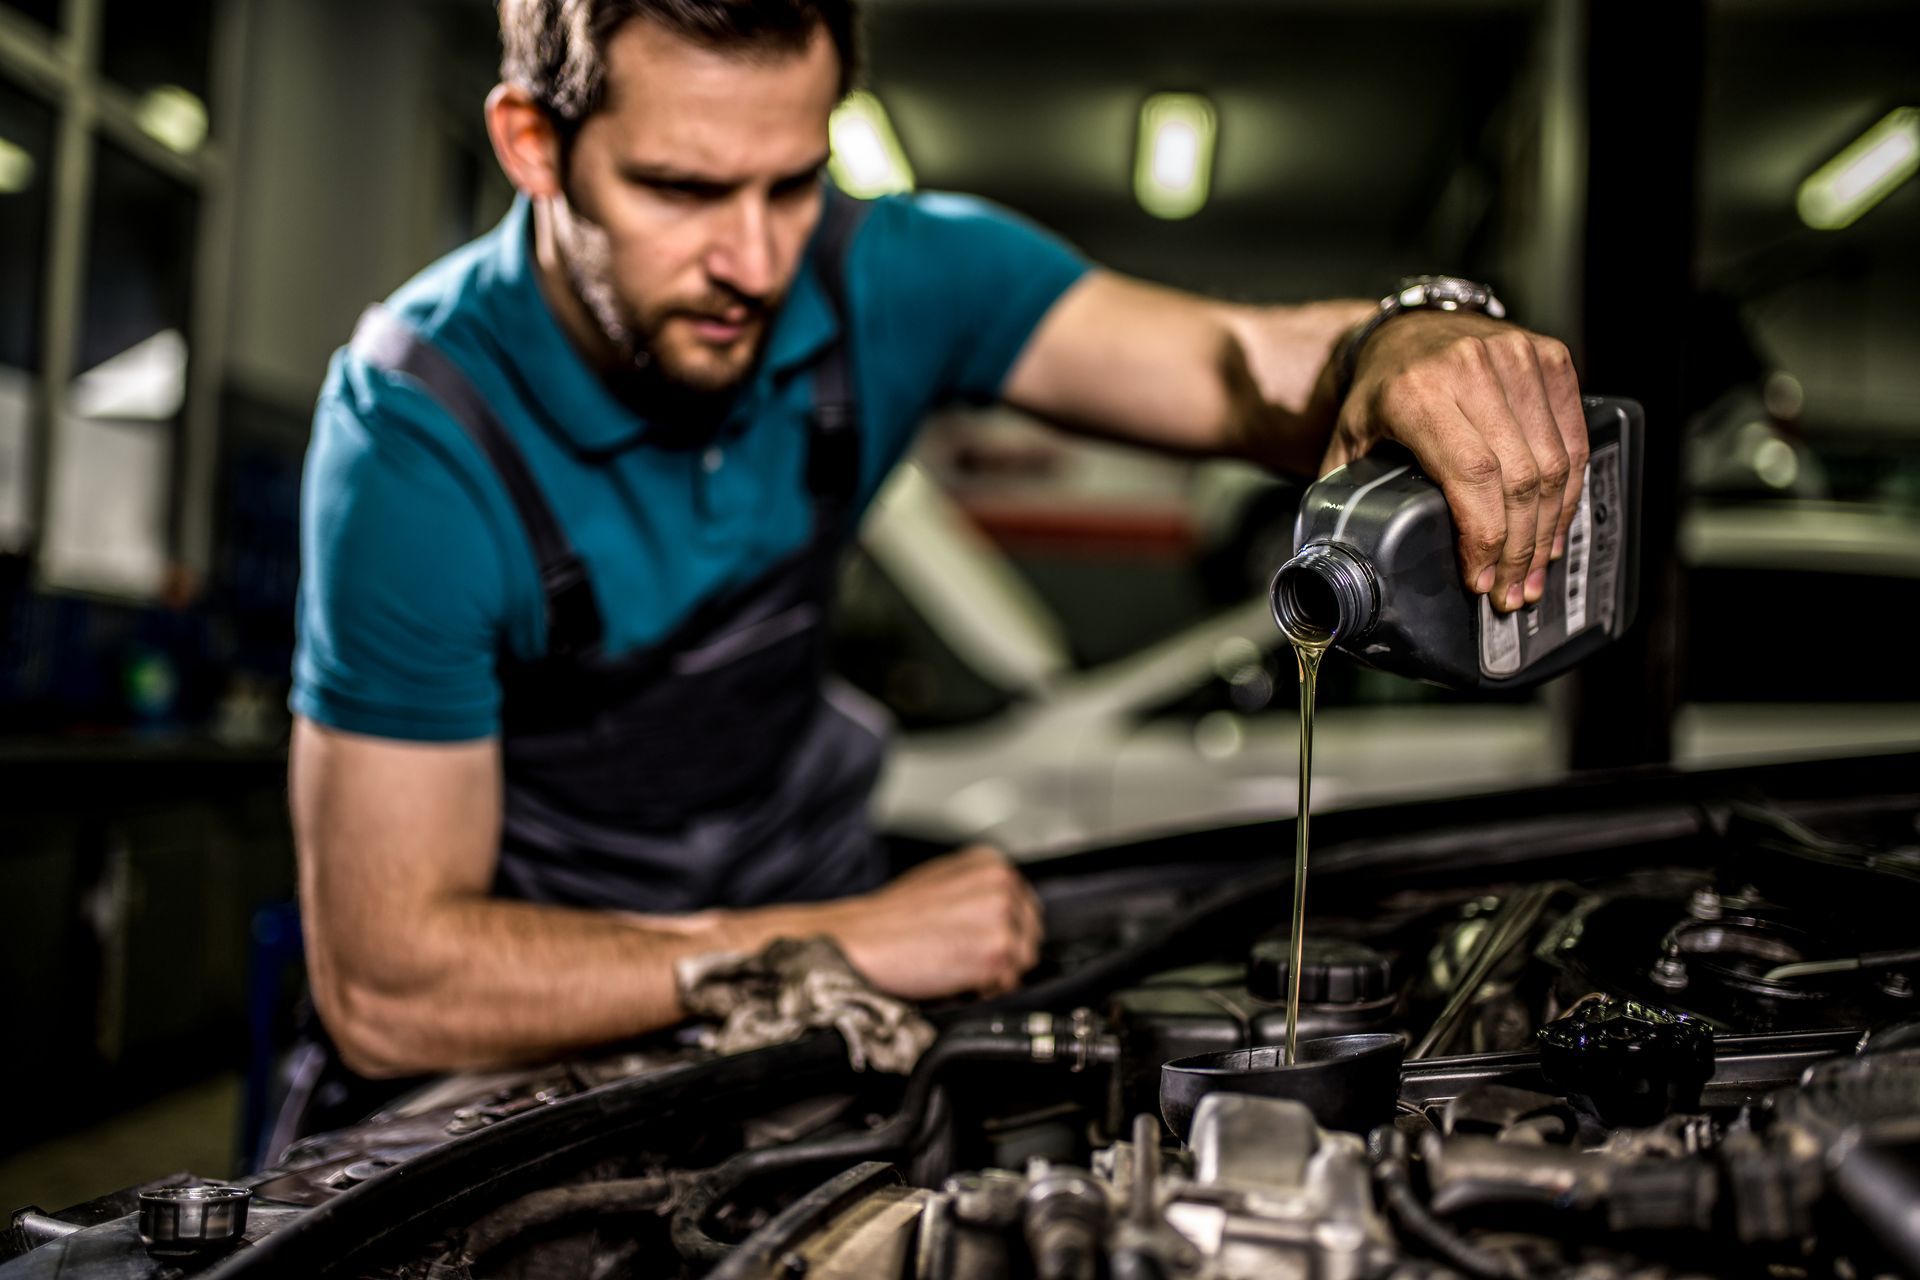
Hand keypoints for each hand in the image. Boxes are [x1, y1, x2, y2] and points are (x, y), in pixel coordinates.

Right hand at [829, 846, 1043, 1000]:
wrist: (859, 942)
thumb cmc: (890, 919)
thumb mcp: (940, 882)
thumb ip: (978, 891)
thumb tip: (1003, 913)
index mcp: (989, 862)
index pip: (1023, 905)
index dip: (1002, 931)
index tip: (979, 940)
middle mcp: (1002, 882)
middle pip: (1029, 932)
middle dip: (1004, 951)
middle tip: (963, 957)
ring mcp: (1002, 916)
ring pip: (1023, 959)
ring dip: (996, 973)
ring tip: (955, 967)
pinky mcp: (998, 951)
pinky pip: (1009, 983)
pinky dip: (986, 990)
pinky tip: (955, 979)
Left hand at [1323, 310, 1587, 611]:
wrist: (1408, 329)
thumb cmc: (1378, 391)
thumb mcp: (1348, 439)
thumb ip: (1342, 496)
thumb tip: (1333, 564)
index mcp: (1416, 392)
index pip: (1471, 474)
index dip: (1485, 536)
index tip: (1480, 579)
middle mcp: (1471, 369)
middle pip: (1518, 476)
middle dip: (1518, 547)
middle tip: (1510, 591)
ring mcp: (1516, 358)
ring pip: (1553, 462)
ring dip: (1548, 528)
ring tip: (1533, 572)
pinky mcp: (1549, 358)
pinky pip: (1573, 437)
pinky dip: (1570, 490)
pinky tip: (1554, 527)